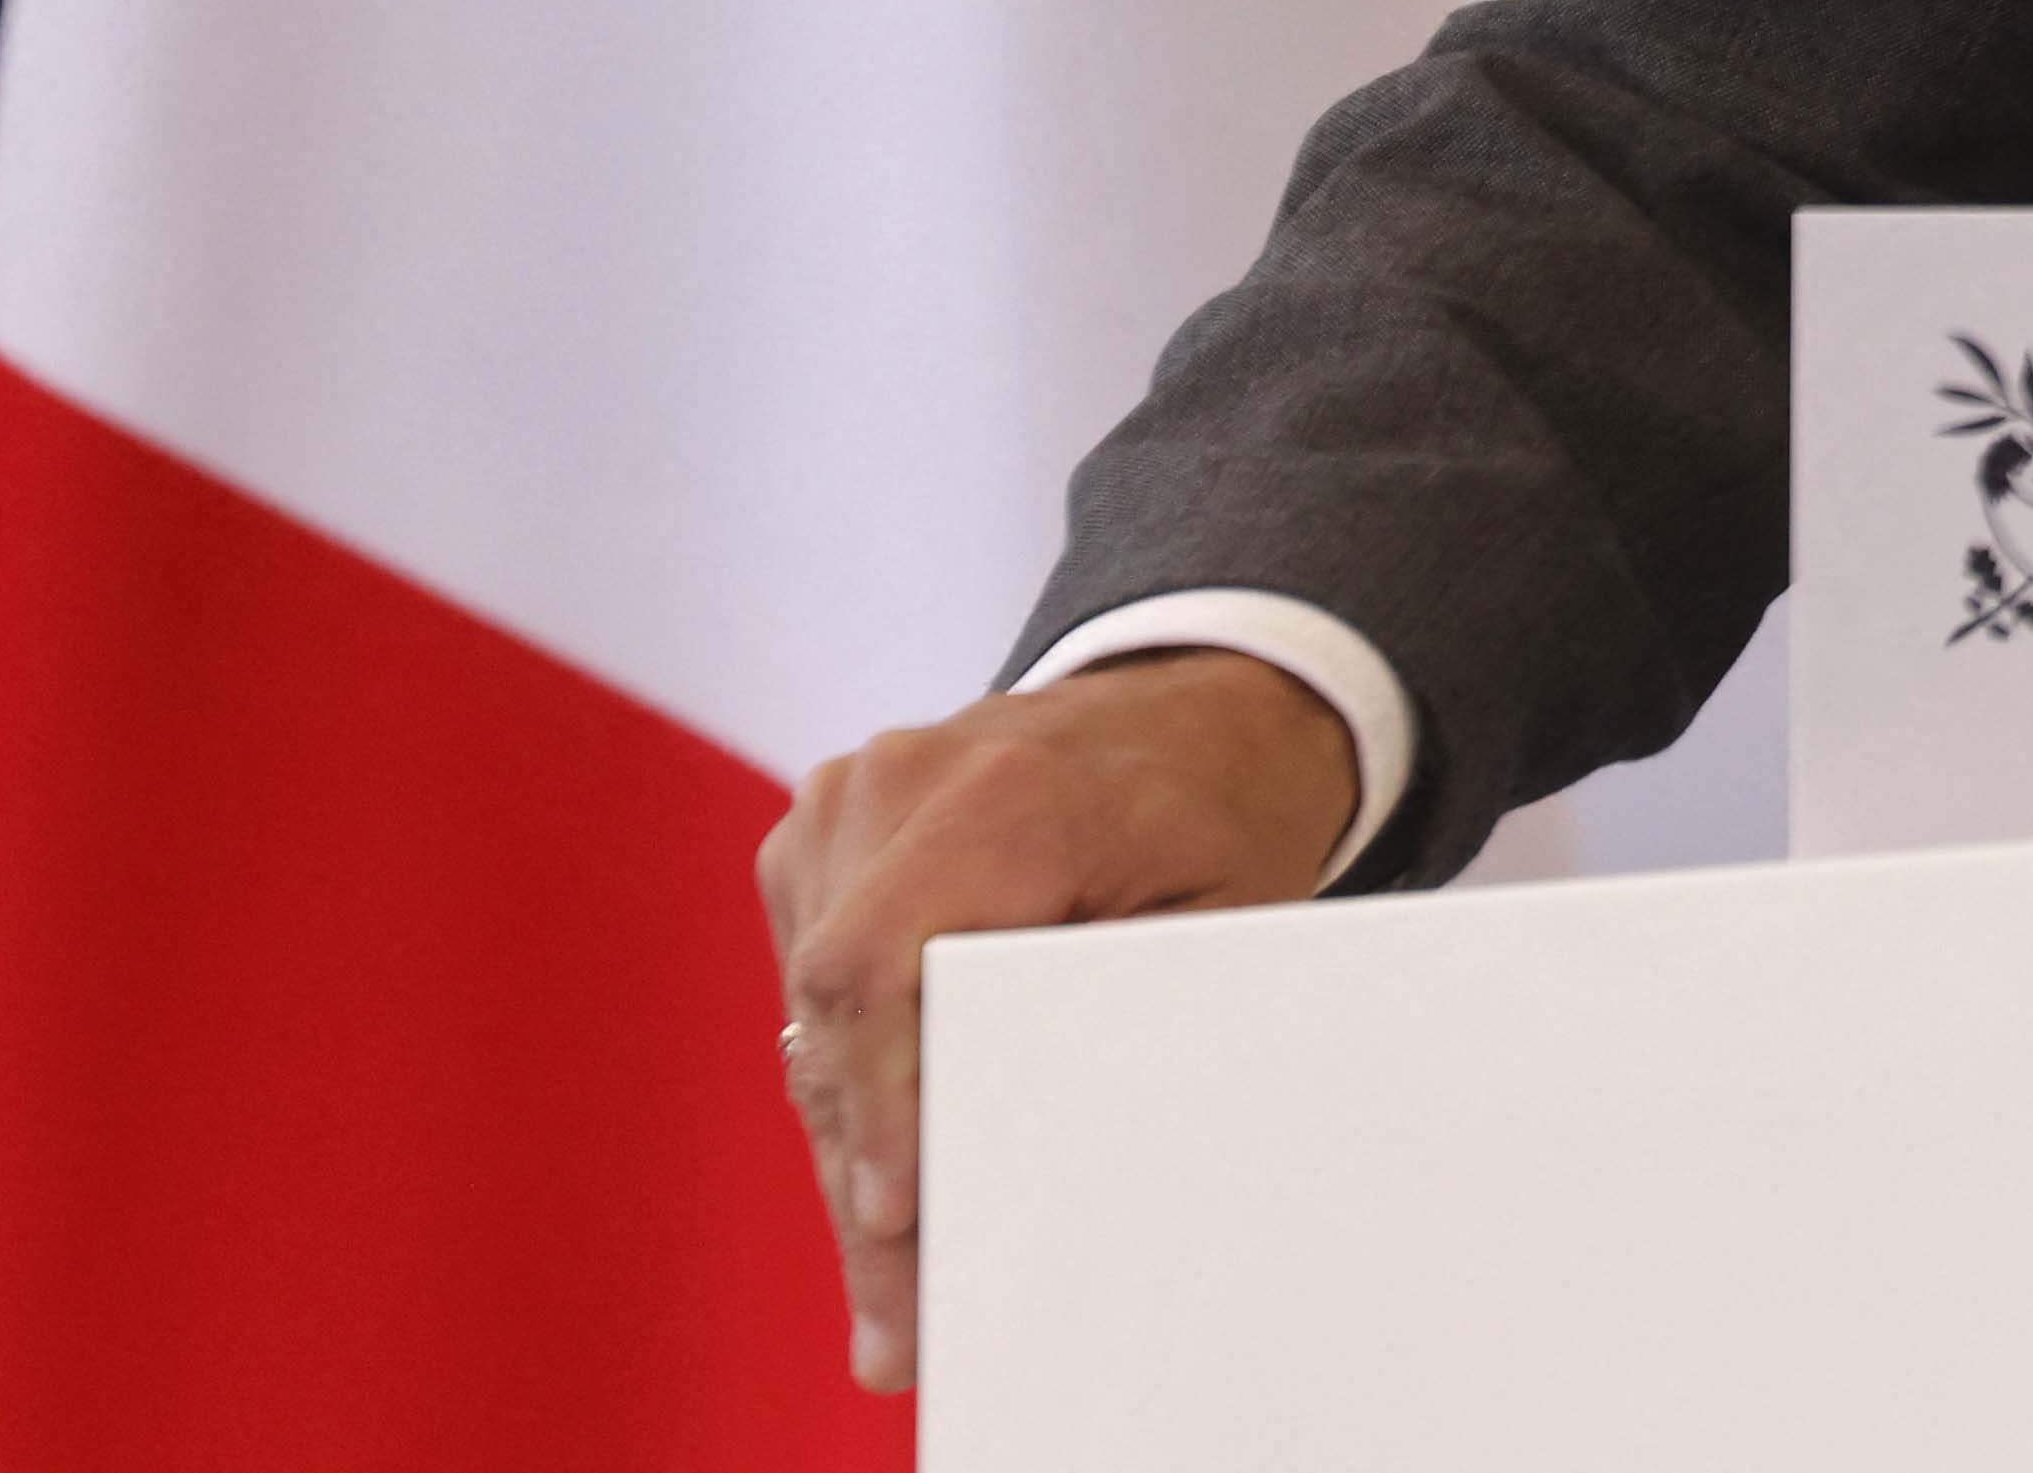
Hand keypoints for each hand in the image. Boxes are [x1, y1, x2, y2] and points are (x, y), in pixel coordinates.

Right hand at [760, 650, 1360, 1390]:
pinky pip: (813, 986)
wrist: (1193, 713)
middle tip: (903, 1319)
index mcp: (1005, 792)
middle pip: (836, 1018)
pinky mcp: (820, 835)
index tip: (894, 1214)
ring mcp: (844, 800)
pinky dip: (853, 1075)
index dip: (871, 1104)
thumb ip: (1125, 1015)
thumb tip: (1056, 1160)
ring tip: (902, 1272)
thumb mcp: (1219, 911)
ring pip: (813, 1018)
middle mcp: (900, 782)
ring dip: (853, 1141)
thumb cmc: (1218, 813)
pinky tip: (898, 1158)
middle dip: (866, 1177)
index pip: (875, 967)